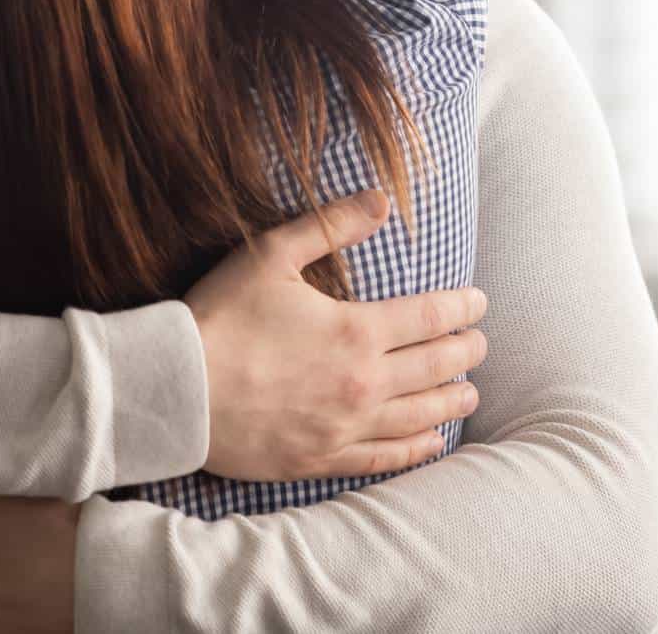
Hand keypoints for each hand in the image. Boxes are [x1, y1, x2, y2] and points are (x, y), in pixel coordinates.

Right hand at [186, 189, 487, 481]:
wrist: (177, 388)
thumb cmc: (221, 315)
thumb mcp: (271, 255)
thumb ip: (330, 225)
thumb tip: (381, 199)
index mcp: (356, 330)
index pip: (430, 317)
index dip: (461, 308)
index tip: (479, 303)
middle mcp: (363, 382)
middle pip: (435, 366)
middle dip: (465, 352)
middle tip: (480, 343)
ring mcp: (347, 426)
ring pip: (421, 415)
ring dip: (452, 399)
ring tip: (471, 392)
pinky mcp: (324, 458)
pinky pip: (387, 458)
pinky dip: (418, 449)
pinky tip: (434, 441)